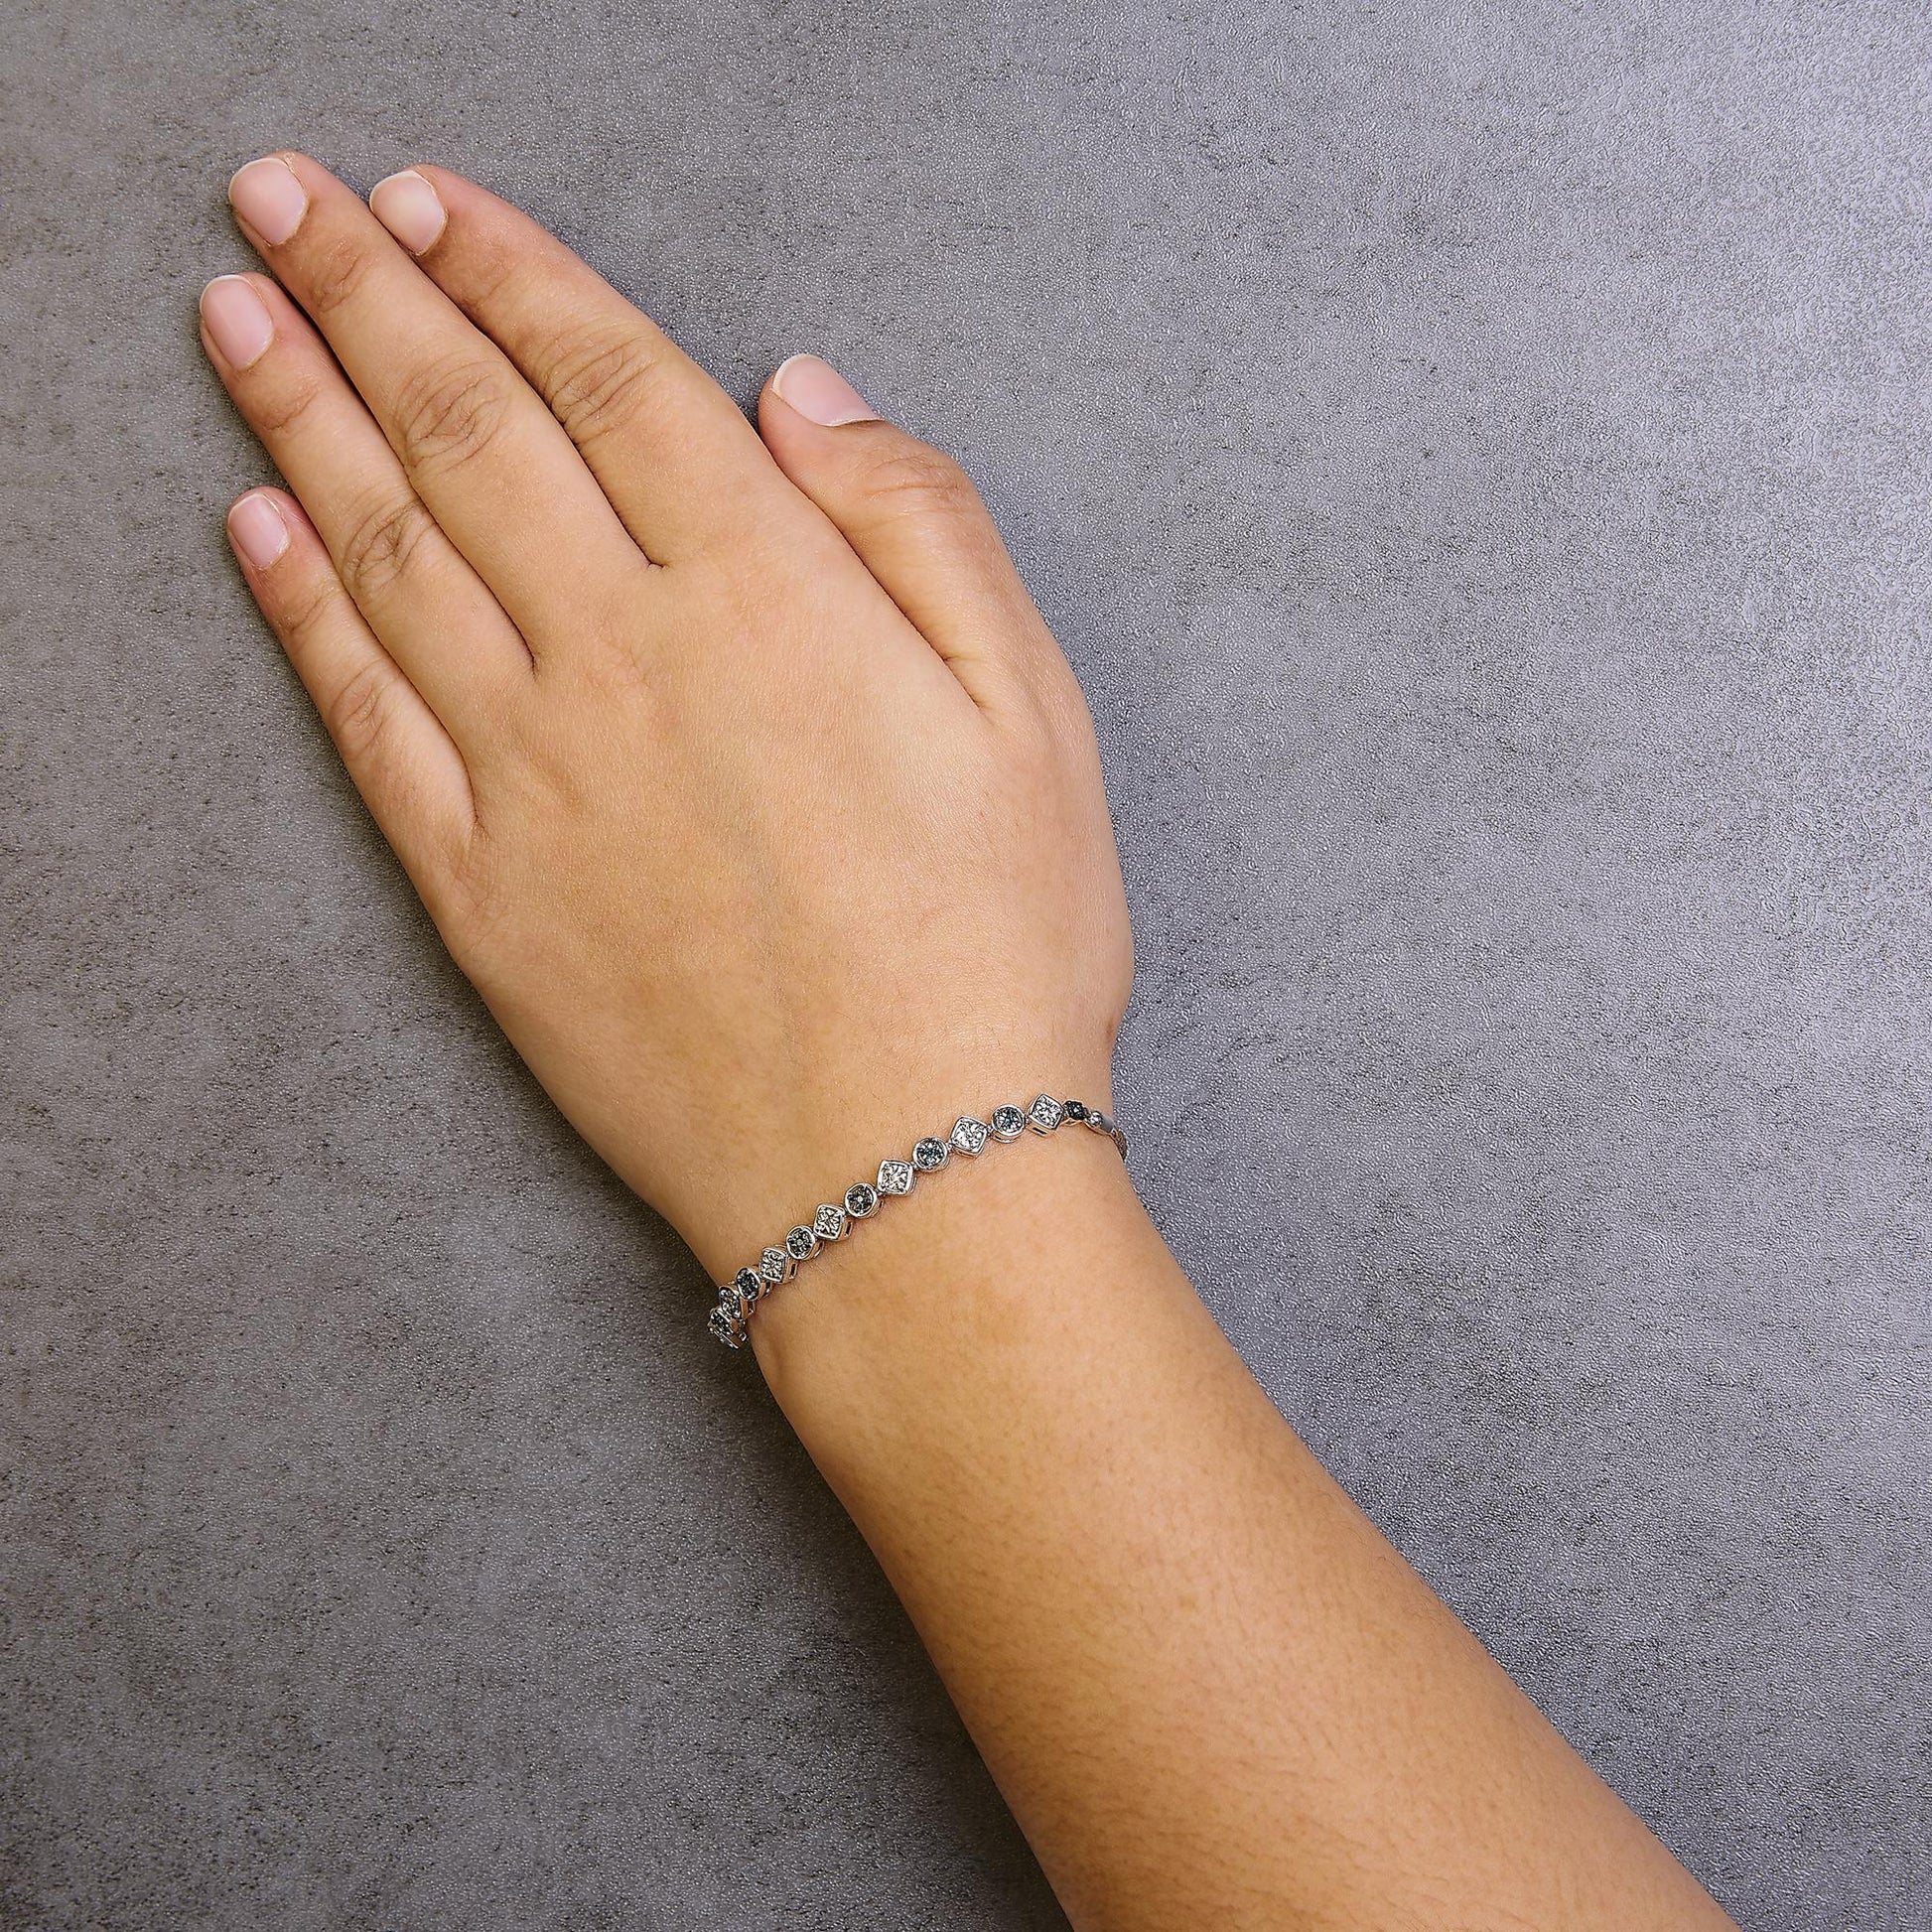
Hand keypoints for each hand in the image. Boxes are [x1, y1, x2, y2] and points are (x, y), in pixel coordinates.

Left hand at [202, 154, 1133, 1280]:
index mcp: (768, 596)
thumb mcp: (1034, 712)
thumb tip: (800, 392)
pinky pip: (365, 723)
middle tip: (276, 198)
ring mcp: (535, 776)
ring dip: (297, 418)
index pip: (608, 380)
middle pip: (468, 432)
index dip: (510, 271)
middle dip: (363, 295)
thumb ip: (917, 524)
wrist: (906, 1179)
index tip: (430, 199)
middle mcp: (626, 659)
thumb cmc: (1001, 951)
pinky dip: (298, 616)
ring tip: (235, 315)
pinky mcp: (482, 892)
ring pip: (388, 554)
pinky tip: (253, 536)